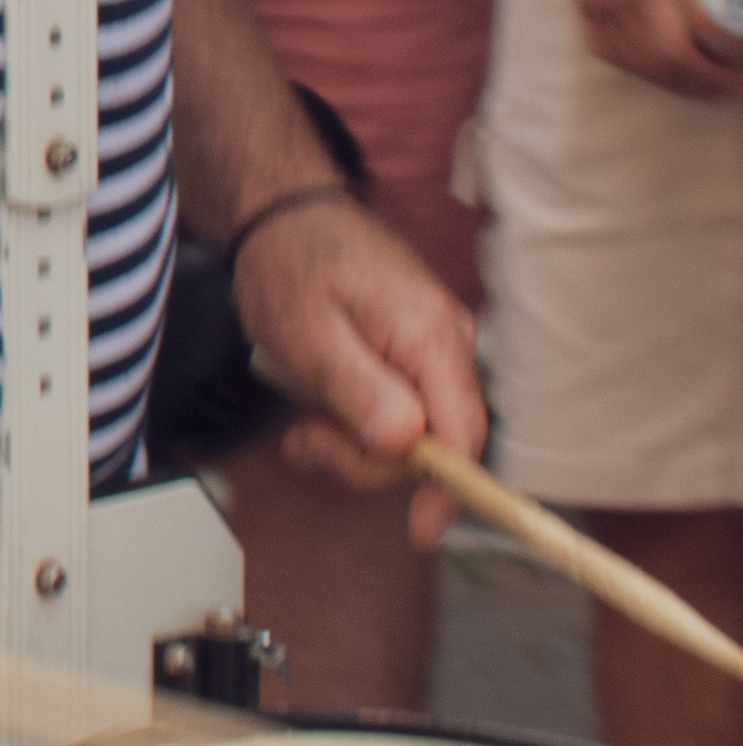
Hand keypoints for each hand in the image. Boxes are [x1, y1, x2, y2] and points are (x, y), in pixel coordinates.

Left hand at [235, 189, 485, 525]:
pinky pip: (400, 411)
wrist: (282, 214)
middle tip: (305, 438)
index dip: (447, 489)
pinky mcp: (415, 354)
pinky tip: (319, 411)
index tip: (421, 531)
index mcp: (431, 335)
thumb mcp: (307, 334)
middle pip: (433, 444)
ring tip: (304, 422)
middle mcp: (448, 343)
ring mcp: (434, 348)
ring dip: (354, 442)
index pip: (464, 432)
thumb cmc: (290, 264)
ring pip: (412, 434)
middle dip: (366, 457)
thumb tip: (406, 444)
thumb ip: (358, 389)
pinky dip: (358, 423)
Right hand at [568, 0, 742, 100]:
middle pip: (654, 67)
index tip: (737, 84)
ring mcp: (590, 0)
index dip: (709, 79)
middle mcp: (608, 0)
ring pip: (628, 61)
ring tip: (700, 79)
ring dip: (667, 79)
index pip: (674, 55)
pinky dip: (632, 62)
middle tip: (728, 86)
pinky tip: (656, 62)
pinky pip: (603, 45)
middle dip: (696, 86)